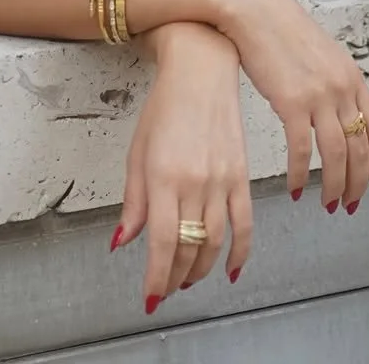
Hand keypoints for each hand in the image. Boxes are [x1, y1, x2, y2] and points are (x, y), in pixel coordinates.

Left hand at [113, 23, 251, 311]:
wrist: (201, 72)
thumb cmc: (164, 106)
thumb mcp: (137, 151)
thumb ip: (133, 200)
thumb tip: (122, 240)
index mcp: (163, 177)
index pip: (160, 243)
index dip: (156, 277)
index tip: (150, 296)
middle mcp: (194, 183)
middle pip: (188, 248)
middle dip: (174, 277)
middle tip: (165, 290)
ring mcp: (221, 181)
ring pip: (215, 243)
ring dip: (201, 269)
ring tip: (187, 279)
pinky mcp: (241, 176)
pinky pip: (245, 225)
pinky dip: (240, 254)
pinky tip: (231, 270)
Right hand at [218, 0, 368, 210]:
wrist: (251, 7)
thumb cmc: (278, 26)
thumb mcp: (319, 51)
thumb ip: (332, 80)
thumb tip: (335, 107)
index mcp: (351, 76)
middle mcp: (341, 88)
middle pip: (361, 148)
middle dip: (359, 183)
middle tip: (352, 204)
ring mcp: (318, 95)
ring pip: (337, 155)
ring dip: (335, 186)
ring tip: (330, 205)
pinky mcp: (290, 102)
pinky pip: (302, 150)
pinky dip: (301, 174)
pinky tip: (297, 187)